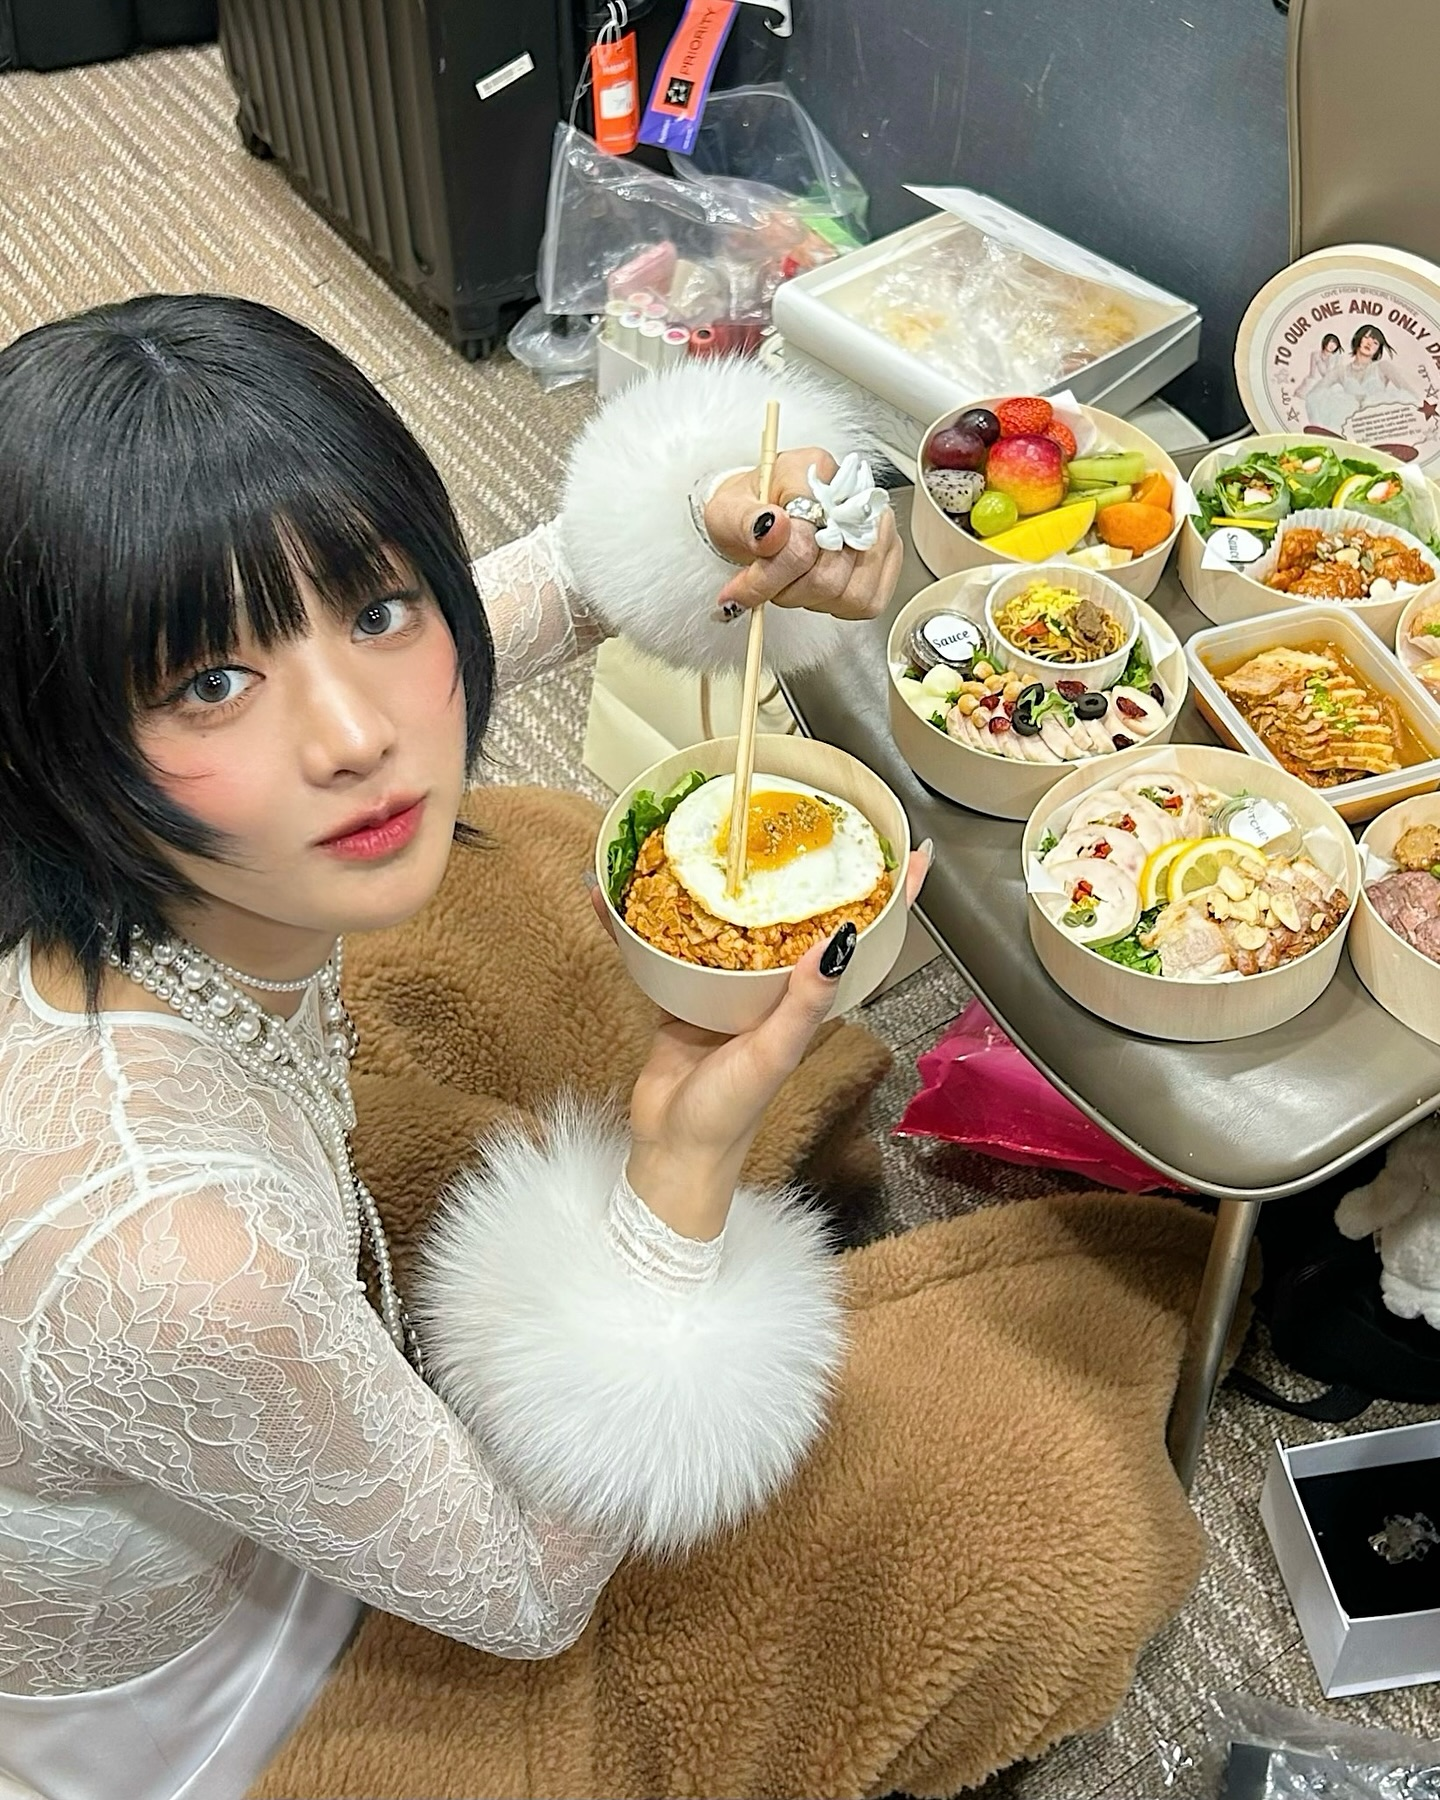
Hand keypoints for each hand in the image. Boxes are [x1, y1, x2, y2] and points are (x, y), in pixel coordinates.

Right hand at [591, 847, 931, 1239]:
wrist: (671, 1151)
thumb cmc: (731, 1112)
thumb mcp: (774, 1052)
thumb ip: (805, 999)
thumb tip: (843, 936)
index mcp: (804, 998)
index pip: (860, 936)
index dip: (890, 898)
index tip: (913, 851)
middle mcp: (769, 986)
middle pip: (792, 915)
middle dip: (799, 869)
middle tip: (801, 813)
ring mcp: (722, 988)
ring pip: (724, 922)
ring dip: (714, 885)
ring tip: (700, 833)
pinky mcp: (677, 995)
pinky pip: (658, 947)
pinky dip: (633, 923)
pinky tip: (608, 894)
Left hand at [704, 448, 902, 620]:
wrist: (761, 517)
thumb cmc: (749, 513)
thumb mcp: (727, 512)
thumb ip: (745, 521)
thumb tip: (772, 527)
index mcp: (812, 471)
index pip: (803, 541)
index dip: (769, 575)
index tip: (741, 590)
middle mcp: (853, 495)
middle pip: (829, 574)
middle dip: (788, 589)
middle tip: (765, 581)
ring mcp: (876, 525)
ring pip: (851, 593)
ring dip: (812, 599)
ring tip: (789, 581)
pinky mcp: (887, 553)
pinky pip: (868, 601)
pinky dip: (836, 605)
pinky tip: (815, 587)